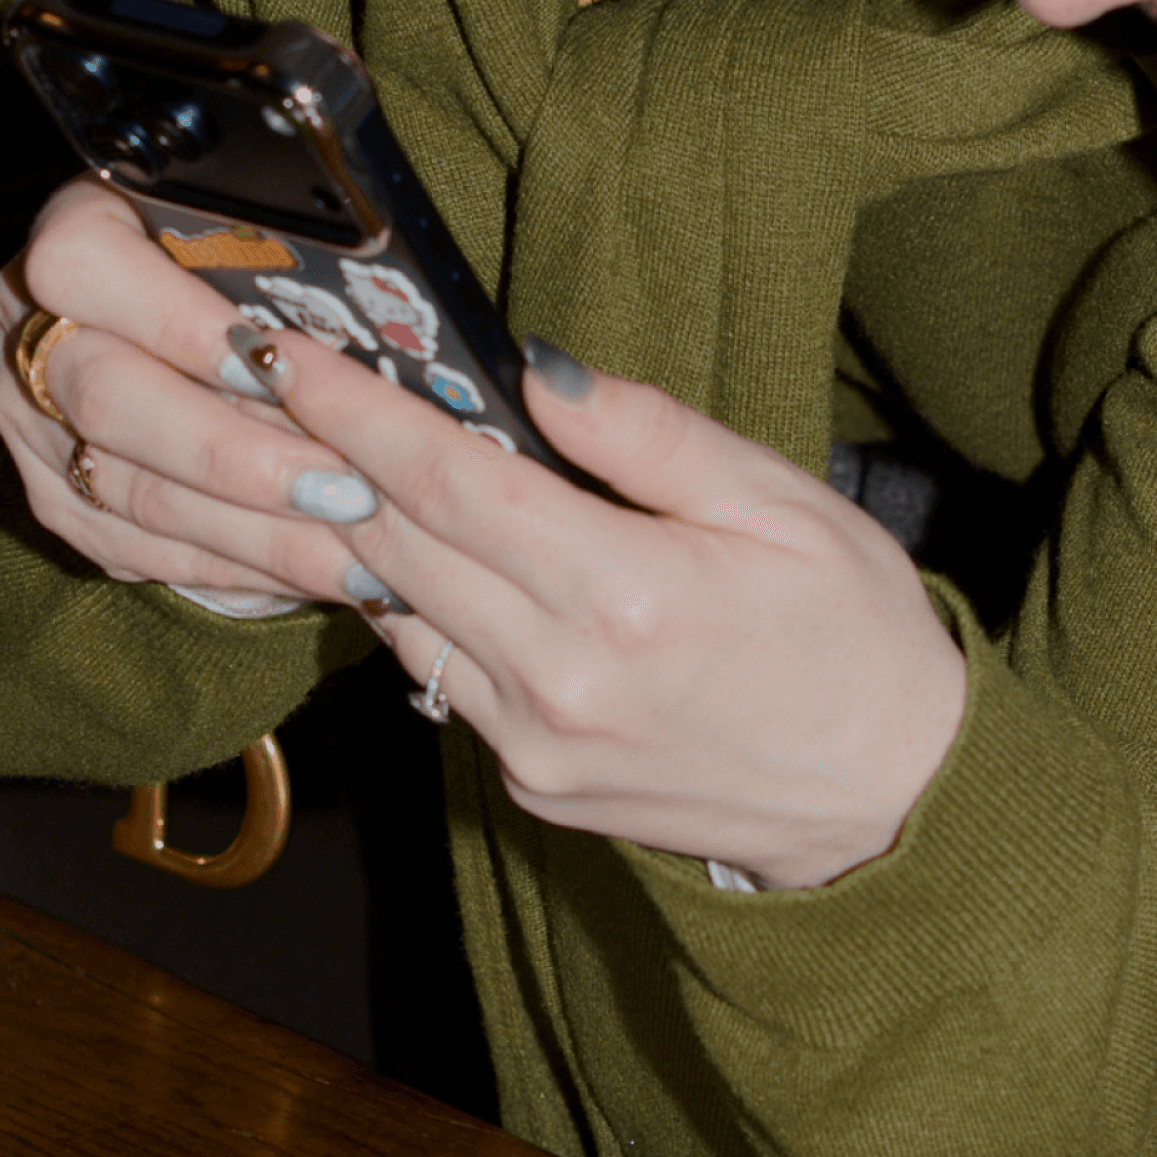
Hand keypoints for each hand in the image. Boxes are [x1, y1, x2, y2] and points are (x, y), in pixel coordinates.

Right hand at [0, 175, 399, 604]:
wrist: (174, 302)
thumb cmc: (239, 252)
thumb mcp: (250, 225)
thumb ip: (277, 258)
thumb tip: (363, 319)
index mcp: (69, 232)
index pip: (85, 268)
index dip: (175, 320)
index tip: (268, 361)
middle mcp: (31, 332)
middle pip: (110, 401)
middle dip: (238, 456)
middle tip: (345, 489)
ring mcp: (33, 425)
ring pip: (130, 492)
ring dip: (253, 532)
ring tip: (357, 555)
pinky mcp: (57, 498)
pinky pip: (140, 546)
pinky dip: (233, 564)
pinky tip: (313, 570)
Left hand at [241, 328, 970, 888]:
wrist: (893, 802)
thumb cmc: (855, 635)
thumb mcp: (780, 502)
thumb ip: (646, 434)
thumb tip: (533, 367)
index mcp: (626, 596)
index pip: (449, 481)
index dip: (356, 410)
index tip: (290, 354)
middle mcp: (560, 681)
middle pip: (398, 546)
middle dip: (319, 457)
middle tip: (264, 384)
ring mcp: (535, 747)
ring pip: (401, 616)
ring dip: (348, 532)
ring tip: (306, 451)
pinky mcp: (530, 785)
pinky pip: (439, 676)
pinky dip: (411, 604)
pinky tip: (403, 548)